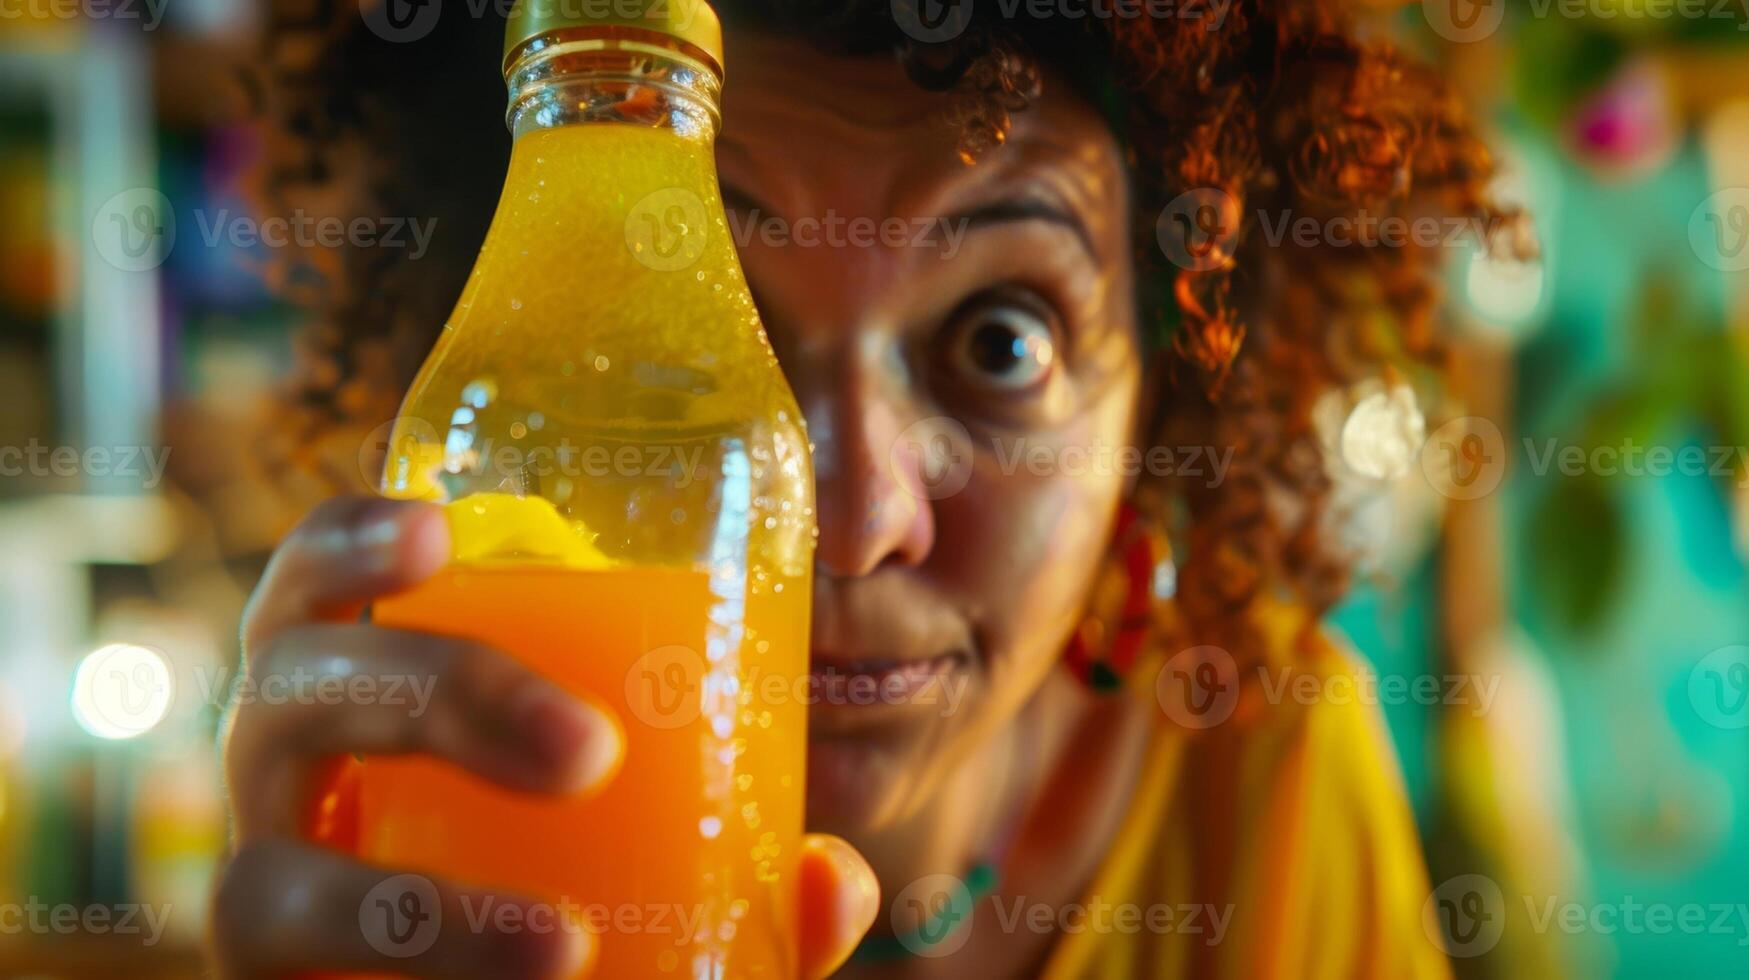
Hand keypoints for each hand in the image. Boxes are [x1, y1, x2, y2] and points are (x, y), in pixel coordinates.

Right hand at [210, 496, 877, 977]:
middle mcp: (292, 775)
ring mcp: (264, 887)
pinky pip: (287, 973)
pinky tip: (541, 975)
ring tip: (568, 949)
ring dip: (423, 911)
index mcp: (368, 695)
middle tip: (590, 752)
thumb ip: (742, 863)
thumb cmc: (562, 892)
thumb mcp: (664, 858)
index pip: (320, 587)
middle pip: (296, 688)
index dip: (353, 543)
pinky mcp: (264, 979)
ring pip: (261, 874)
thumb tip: (833, 881)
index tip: (442, 527)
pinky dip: (420, 971)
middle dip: (444, 694)